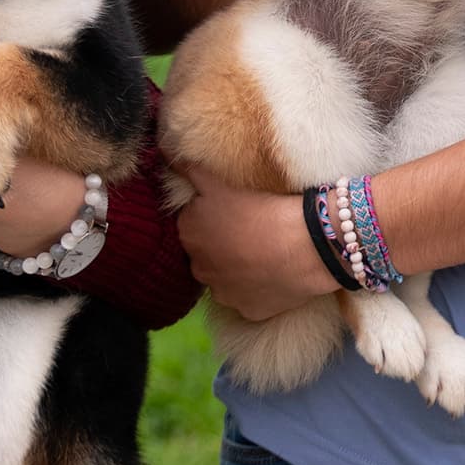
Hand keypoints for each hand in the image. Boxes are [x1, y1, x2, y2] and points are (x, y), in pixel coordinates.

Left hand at [169, 160, 338, 319]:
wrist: (302, 245)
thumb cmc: (260, 207)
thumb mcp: (220, 182)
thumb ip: (189, 170)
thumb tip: (162, 153)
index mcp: (188, 234)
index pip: (193, 223)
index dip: (214, 216)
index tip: (235, 210)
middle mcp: (198, 268)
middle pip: (206, 253)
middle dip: (221, 245)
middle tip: (250, 230)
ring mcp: (223, 293)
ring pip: (225, 278)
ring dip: (237, 268)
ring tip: (264, 252)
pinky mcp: (247, 311)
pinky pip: (249, 298)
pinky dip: (257, 289)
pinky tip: (273, 273)